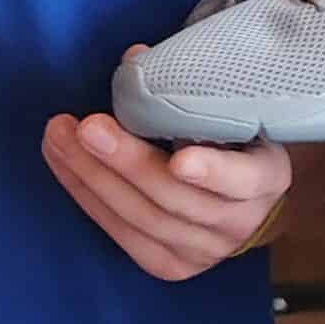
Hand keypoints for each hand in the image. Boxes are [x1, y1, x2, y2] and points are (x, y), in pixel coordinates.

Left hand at [42, 68, 293, 279]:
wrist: (248, 203)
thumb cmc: (235, 141)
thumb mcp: (230, 114)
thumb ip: (190, 90)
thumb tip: (136, 57)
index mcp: (266, 178)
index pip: (242, 179)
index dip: (212, 172)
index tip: (180, 160)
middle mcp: (239, 222)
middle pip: (175, 199)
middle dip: (126, 162)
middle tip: (86, 128)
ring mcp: (204, 251)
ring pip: (142, 219)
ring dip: (93, 177)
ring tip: (58, 139)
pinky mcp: (170, 266)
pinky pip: (123, 234)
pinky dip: (89, 198)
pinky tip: (64, 165)